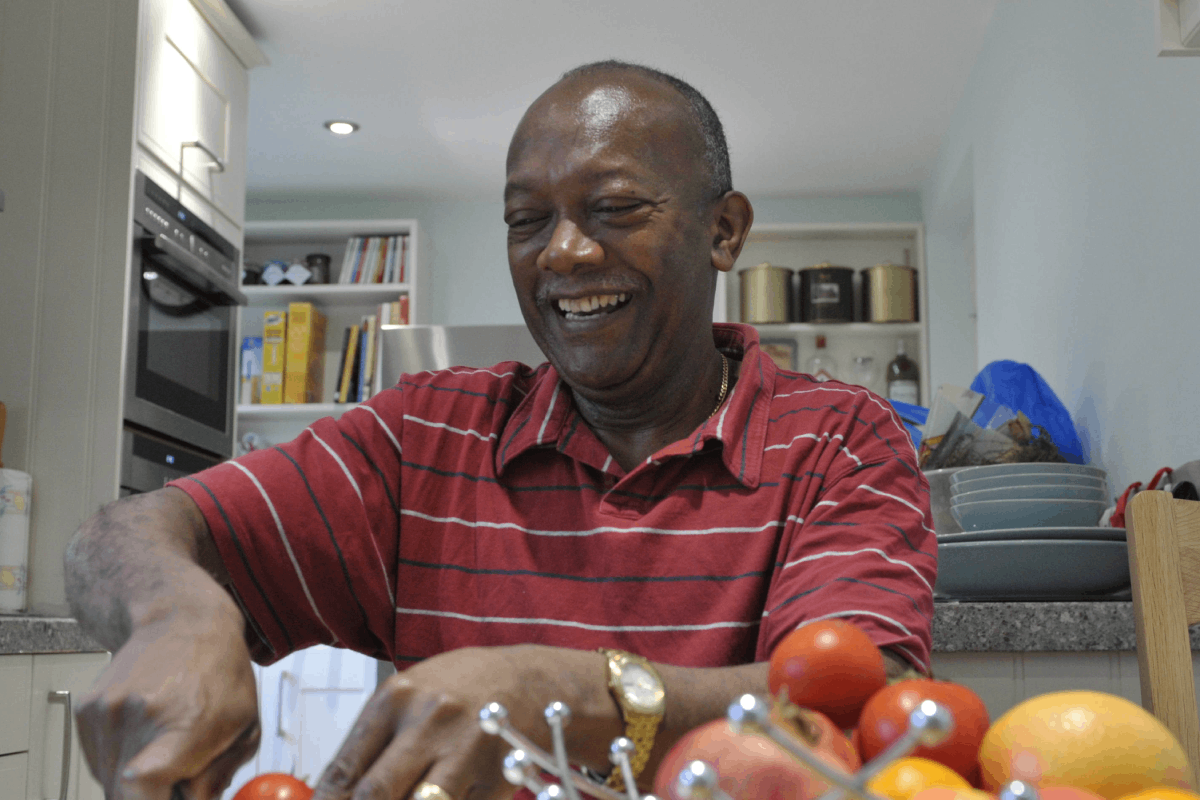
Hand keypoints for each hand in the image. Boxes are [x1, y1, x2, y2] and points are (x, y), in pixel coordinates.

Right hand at [75, 604, 260, 799]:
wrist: (182, 619)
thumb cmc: (220, 670)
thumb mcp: (244, 727)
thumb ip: (217, 777)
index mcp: (184, 725)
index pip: (142, 787)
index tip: (164, 799)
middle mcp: (138, 719)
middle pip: (123, 797)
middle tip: (175, 782)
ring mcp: (106, 713)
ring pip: (109, 782)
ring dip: (135, 783)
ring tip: (164, 744)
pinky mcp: (86, 709)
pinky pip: (99, 759)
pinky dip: (121, 759)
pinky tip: (146, 730)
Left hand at [312, 645, 620, 799]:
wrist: (531, 681)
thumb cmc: (461, 687)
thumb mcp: (408, 696)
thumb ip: (372, 742)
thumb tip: (332, 793)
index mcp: (397, 698)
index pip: (344, 768)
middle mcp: (430, 723)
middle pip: (374, 795)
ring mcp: (466, 753)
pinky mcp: (495, 779)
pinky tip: (444, 797)